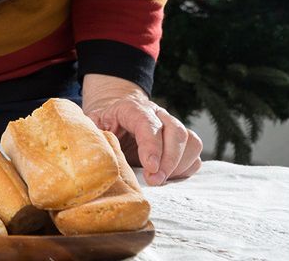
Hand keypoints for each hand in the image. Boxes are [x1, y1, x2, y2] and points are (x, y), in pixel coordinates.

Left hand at [81, 74, 202, 185]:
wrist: (116, 115)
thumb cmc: (103, 123)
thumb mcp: (92, 124)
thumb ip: (93, 133)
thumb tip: (94, 149)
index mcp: (133, 108)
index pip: (149, 124)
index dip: (152, 146)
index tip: (150, 168)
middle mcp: (158, 114)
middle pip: (176, 132)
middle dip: (169, 160)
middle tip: (155, 180)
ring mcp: (173, 126)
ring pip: (191, 142)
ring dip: (179, 165)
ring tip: (161, 180)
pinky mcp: (182, 141)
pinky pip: (195, 154)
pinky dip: (186, 168)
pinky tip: (168, 177)